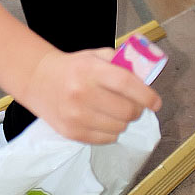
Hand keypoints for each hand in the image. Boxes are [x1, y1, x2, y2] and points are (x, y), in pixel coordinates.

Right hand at [20, 48, 161, 143]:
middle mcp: (82, 94)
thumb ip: (121, 63)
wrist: (39, 80)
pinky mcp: (73, 133)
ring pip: (119, 128)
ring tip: (114, 111)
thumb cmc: (73, 67)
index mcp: (90, 70)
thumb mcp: (95, 56)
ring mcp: (76, 116)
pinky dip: (111, 131)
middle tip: (133, 105)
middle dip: (137, 109)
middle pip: (127, 111)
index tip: (156, 102)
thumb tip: (146, 78)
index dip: (146, 95)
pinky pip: (107, 139)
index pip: (126, 84)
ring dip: (123, 121)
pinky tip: (103, 120)